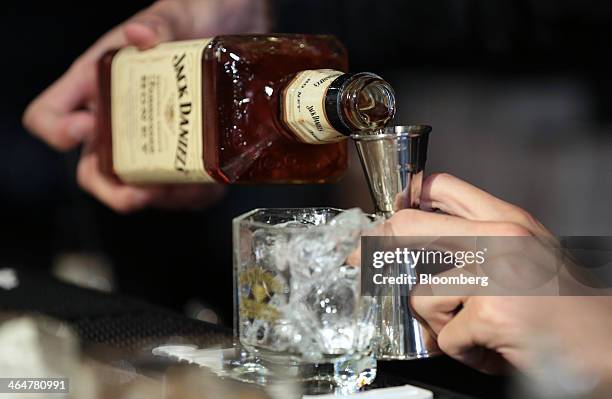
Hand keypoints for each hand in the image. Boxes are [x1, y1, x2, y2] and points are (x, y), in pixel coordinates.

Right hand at [23, 0, 268, 211]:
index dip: (58, 131)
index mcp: (99, 84)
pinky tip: (207, 184)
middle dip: (113, 190)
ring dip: (160, 197)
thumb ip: (159, 23)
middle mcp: (120, 120)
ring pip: (140, 188)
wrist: (237, 25)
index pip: (50, 116)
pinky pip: (181, 189)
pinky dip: (192, 195)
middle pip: (93, 170)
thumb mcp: (177, 14)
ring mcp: (153, 142)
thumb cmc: (197, 16)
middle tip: (137, 194)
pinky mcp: (187, 156)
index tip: (85, 129)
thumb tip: (140, 36)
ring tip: (185, 187)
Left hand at [381, 173, 555, 373]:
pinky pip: (446, 337)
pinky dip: (464, 352)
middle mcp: (499, 237)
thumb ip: (479, 242)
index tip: (382, 218)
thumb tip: (422, 246)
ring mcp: (495, 272)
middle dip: (375, 246)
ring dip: (440, 324)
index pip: (440, 187)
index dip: (403, 200)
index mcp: (507, 219)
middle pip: (408, 225)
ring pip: (422, 295)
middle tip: (360, 260)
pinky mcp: (492, 312)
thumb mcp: (527, 255)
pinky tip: (493, 350)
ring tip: (476, 332)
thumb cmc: (567, 306)